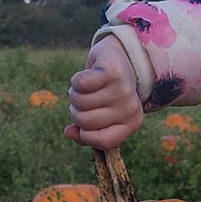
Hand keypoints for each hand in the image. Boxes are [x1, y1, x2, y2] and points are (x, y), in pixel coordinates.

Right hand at [64, 35, 142, 149]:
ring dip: (75, 94)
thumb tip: (68, 133)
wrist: (123, 59)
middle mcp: (131, 108)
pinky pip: (80, 83)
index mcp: (132, 123)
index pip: (104, 141)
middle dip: (76, 112)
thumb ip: (85, 132)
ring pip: (79, 102)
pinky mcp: (112, 71)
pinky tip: (88, 76)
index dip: (85, 136)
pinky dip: (76, 80)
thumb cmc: (108, 94)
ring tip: (87, 88)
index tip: (82, 127)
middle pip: (85, 121)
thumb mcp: (103, 115)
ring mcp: (123, 89)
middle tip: (85, 101)